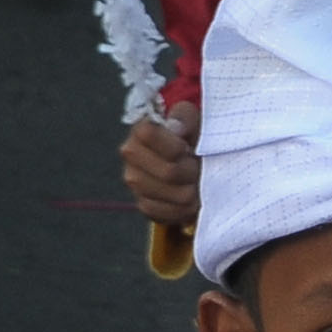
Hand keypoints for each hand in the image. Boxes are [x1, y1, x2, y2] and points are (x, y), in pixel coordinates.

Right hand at [120, 112, 199, 230]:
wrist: (190, 156)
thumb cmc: (191, 135)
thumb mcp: (193, 118)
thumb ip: (185, 118)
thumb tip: (178, 129)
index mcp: (141, 129)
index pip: (150, 136)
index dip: (176, 145)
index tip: (188, 148)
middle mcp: (131, 154)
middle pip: (169, 172)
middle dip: (192, 171)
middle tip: (200, 167)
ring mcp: (135, 180)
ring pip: (172, 195)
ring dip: (192, 191)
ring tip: (200, 182)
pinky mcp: (144, 203)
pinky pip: (168, 213)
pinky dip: (184, 209)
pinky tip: (192, 199)